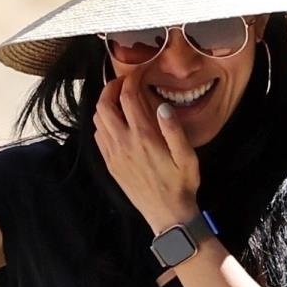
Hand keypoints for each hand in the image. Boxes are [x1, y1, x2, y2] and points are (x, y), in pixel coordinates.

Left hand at [91, 71, 201, 234]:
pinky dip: (103, 122)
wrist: (166, 215)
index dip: (132, 79)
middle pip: (104, 105)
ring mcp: (113, 154)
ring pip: (98, 120)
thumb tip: (161, 105)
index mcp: (144, 137)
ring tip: (119, 98)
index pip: (128, 97)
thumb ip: (174, 129)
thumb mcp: (187, 156)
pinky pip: (99, 137)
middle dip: (111, 87)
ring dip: (105, 104)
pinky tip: (116, 122)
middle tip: (124, 82)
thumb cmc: (181, 185)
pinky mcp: (110, 165)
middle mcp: (123, 143)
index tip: (140, 72)